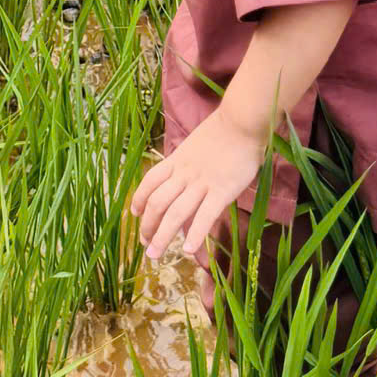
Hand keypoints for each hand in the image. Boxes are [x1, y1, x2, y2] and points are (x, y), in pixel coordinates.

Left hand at [131, 118, 267, 265]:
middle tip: (146, 244)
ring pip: (175, 213)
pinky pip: (204, 216)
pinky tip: (188, 250)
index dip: (139, 199)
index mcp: (176, 160)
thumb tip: (181, 178)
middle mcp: (183, 174)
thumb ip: (186, 163)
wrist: (241, 122)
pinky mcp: (221, 191)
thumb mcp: (194, 145)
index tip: (135, 214)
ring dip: (162, 237)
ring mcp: (201, 183)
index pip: (149, 182)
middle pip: (157, 203)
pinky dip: (195, 235)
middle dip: (148, 226)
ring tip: (155, 255)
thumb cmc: (222, 132)